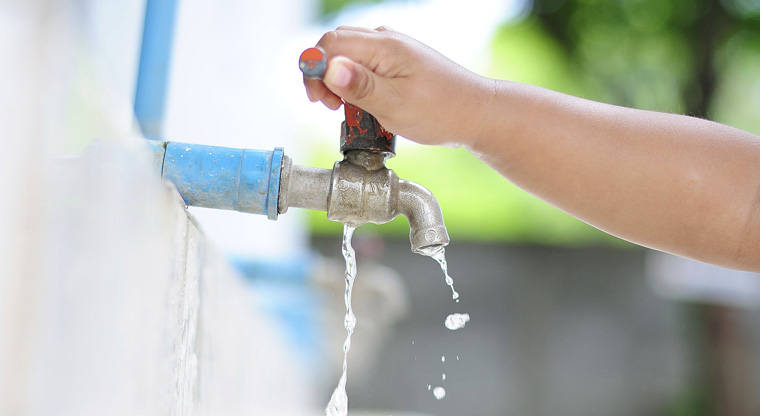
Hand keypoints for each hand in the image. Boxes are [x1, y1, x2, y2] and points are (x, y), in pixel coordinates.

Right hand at [303, 26, 494, 147]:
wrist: (475, 113)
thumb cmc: (441, 111)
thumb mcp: (395, 104)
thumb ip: (359, 86)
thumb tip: (328, 68)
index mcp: (384, 46)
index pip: (330, 44)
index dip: (315, 70)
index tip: (319, 99)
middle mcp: (386, 40)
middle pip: (335, 45)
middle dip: (323, 75)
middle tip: (331, 106)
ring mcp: (392, 49)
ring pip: (348, 55)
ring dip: (338, 80)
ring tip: (347, 108)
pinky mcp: (396, 62)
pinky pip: (363, 64)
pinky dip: (354, 82)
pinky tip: (362, 103)